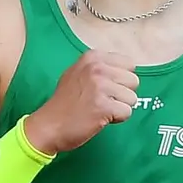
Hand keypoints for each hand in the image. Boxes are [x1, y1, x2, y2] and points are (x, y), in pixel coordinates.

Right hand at [22, 51, 139, 154]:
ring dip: (119, 107)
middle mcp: (97, 68)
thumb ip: (101, 67)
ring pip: (132, 98)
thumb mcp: (78, 72)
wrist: (49, 125)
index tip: (104, 88)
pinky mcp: (103, 106)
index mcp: (93, 57)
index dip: (121, 80)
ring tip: (100, 109)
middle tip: (102, 101)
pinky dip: (116, 119)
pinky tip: (100, 118)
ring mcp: (100, 86)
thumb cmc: (65, 102)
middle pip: (133, 81)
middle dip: (122, 94)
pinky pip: (127, 112)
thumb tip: (127, 70)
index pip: (129, 64)